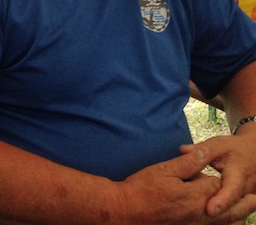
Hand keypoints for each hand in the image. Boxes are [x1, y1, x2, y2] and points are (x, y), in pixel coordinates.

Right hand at [113, 147, 251, 224]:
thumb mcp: (163, 170)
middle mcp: (201, 213)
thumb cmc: (142, 189)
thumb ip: (187, 163)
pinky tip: (227, 223)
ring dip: (238, 217)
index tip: (209, 170)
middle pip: (230, 209)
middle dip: (244, 203)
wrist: (127, 211)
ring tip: (247, 211)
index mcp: (196, 195)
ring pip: (226, 224)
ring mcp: (195, 224)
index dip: (214, 176)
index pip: (217, 184)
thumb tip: (203, 153)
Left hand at [185, 133, 255, 220]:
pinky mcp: (245, 203)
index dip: (221, 201)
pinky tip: (209, 219)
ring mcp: (247, 198)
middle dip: (220, 213)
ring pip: (237, 213)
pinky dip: (225, 218)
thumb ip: (203, 149)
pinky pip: (236, 214)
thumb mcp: (219, 145)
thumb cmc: (234, 150)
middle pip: (234, 207)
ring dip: (223, 217)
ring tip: (201, 218)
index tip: (210, 210)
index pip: (231, 191)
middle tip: (202, 216)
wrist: (253, 154)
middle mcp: (246, 190)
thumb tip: (183, 150)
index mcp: (239, 175)